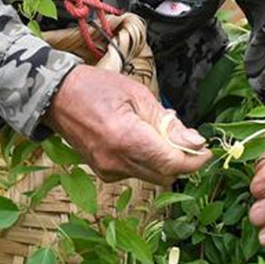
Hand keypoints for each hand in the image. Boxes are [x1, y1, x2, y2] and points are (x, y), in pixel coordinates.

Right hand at [44, 65, 212, 183]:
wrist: (57, 97)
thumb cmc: (97, 88)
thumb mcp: (138, 95)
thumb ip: (167, 123)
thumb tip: (195, 142)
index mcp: (126, 138)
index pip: (172, 163)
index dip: (195, 161)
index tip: (207, 150)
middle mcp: (116, 161)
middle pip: (165, 174)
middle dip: (183, 160)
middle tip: (188, 139)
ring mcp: (108, 170)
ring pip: (152, 176)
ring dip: (165, 160)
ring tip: (161, 133)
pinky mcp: (104, 173)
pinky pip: (137, 173)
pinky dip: (147, 160)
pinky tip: (142, 139)